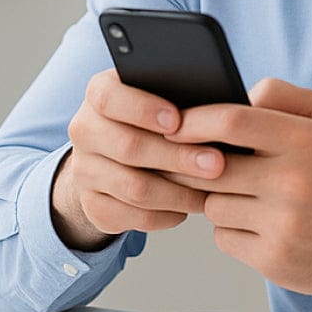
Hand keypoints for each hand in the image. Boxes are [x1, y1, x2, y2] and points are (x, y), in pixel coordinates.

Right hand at [51, 68, 226, 249]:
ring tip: (212, 190)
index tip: (178, 121)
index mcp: (99, 95)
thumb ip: (183, 95)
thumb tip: (226, 102)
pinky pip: (134, 216)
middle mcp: (85, 131)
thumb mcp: (161, 98)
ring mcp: (85, 171)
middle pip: (129, 146)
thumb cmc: (152, 122)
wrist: (114, 159)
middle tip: (217, 163)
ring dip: (179, 192)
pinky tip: (190, 206)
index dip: (142, 109)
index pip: (109, 97)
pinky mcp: (94, 206)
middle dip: (178, 157)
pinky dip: (167, 214)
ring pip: (135, 188)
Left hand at [168, 78, 311, 296]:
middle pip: (212, 168)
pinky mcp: (274, 259)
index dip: (194, 121)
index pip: (232, 121)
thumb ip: (282, 95)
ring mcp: (283, 224)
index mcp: (304, 140)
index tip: (174, 124)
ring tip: (244, 197)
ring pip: (213, 205)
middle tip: (195, 165)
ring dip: (217, 200)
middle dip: (193, 166)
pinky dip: (230, 230)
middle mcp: (294, 181)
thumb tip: (239, 94)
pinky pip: (223, 238)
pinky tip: (255, 224)